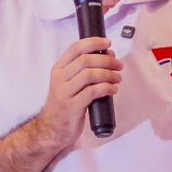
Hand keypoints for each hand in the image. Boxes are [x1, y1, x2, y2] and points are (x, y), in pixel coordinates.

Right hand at [35, 36, 122, 152]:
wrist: (52, 128)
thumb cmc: (65, 104)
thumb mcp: (67, 83)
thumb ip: (82, 70)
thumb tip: (107, 56)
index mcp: (58, 69)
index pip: (75, 48)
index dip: (93, 42)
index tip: (108, 43)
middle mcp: (59, 78)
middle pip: (86, 60)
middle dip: (106, 60)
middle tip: (119, 65)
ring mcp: (65, 93)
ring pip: (90, 74)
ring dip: (108, 74)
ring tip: (117, 78)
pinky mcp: (72, 106)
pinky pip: (93, 92)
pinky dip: (106, 88)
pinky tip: (113, 89)